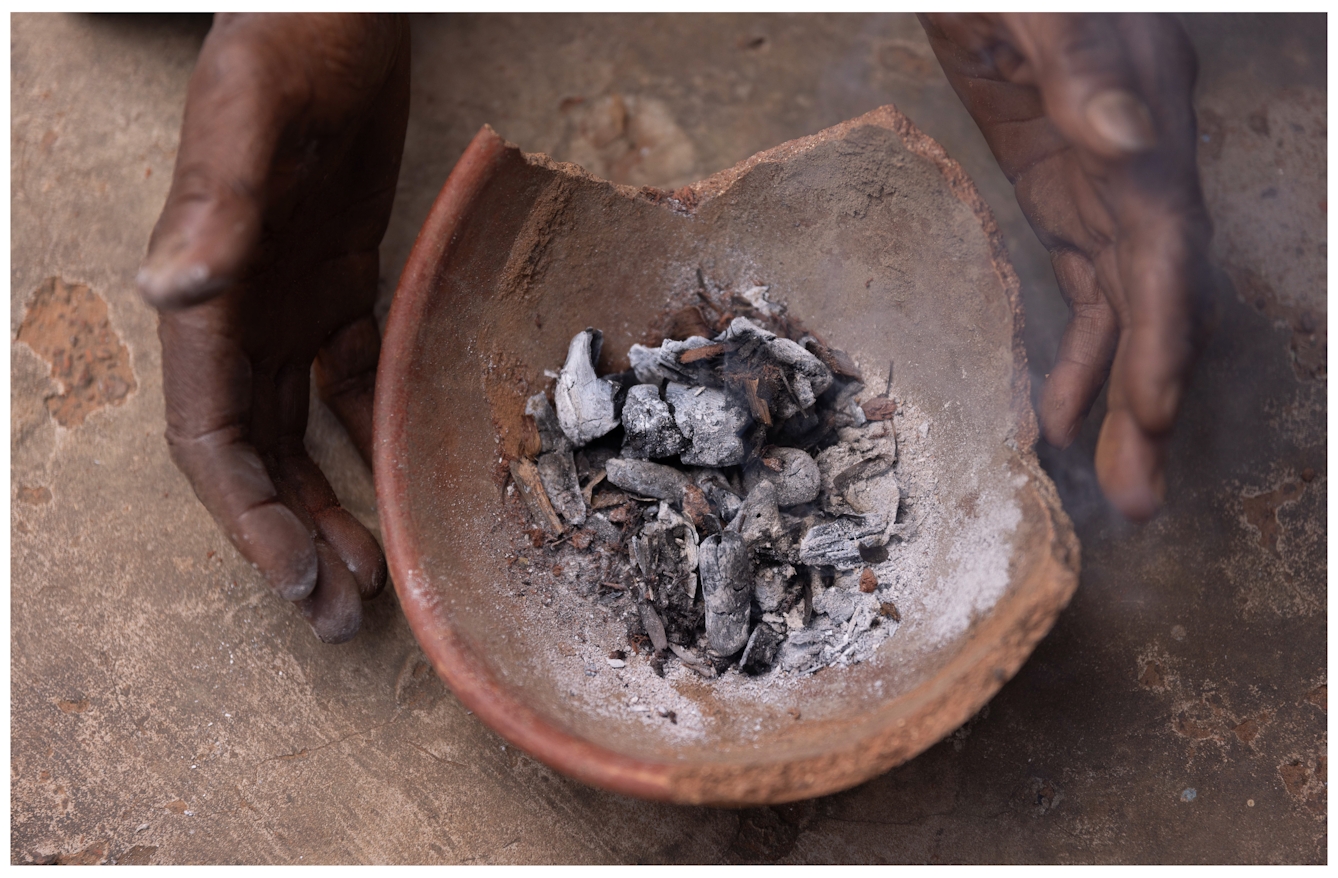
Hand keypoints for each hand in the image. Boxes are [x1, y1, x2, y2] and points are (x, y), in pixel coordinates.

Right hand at [138, 13, 409, 639]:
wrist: (335, 16)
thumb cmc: (284, 54)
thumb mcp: (250, 126)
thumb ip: (215, 211)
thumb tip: (171, 296)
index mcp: (211, 303)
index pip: (214, 439)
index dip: (248, 517)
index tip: (297, 580)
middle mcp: (244, 318)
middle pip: (258, 457)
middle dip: (293, 538)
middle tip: (343, 614)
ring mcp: (293, 305)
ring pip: (304, 431)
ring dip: (333, 500)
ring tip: (375, 570)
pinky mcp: (342, 285)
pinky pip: (353, 378)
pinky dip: (372, 430)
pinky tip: (401, 473)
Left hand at [920, 13, 1212, 520]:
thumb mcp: (1046, 10)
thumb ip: (1087, 72)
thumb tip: (1125, 147)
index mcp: (1146, 120)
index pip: (1166, 247)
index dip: (1167, 332)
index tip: (1156, 414)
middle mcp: (1141, 166)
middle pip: (1157, 298)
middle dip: (1153, 398)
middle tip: (1141, 500)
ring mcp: (1106, 186)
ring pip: (1124, 309)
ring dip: (1118, 398)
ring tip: (1112, 485)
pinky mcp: (1066, 195)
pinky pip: (1083, 290)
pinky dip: (1076, 355)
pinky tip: (1060, 415)